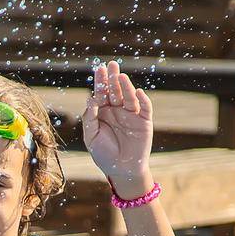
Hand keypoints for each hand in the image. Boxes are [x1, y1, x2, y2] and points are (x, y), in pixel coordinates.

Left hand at [83, 60, 153, 196]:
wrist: (122, 170)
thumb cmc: (104, 154)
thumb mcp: (91, 137)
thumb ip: (89, 118)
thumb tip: (90, 99)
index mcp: (103, 112)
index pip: (102, 93)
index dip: (101, 81)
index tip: (100, 69)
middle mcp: (117, 110)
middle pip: (115, 90)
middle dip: (113, 78)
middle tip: (112, 65)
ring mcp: (131, 114)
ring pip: (129, 96)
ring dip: (126, 86)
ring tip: (121, 77)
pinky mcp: (144, 121)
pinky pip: (144, 107)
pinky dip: (142, 99)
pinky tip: (137, 92)